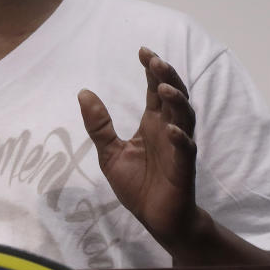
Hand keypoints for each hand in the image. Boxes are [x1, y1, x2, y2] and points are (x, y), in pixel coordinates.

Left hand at [77, 47, 197, 246]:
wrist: (157, 218)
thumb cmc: (137, 184)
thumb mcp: (109, 152)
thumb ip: (99, 125)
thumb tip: (83, 92)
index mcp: (152, 124)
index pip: (154, 90)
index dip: (152, 70)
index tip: (142, 50)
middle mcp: (168, 130)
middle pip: (173, 96)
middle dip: (166, 76)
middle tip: (154, 60)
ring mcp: (178, 147)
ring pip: (185, 116)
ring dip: (176, 101)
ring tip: (163, 87)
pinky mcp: (183, 168)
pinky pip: (186, 149)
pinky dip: (181, 138)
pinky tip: (172, 129)